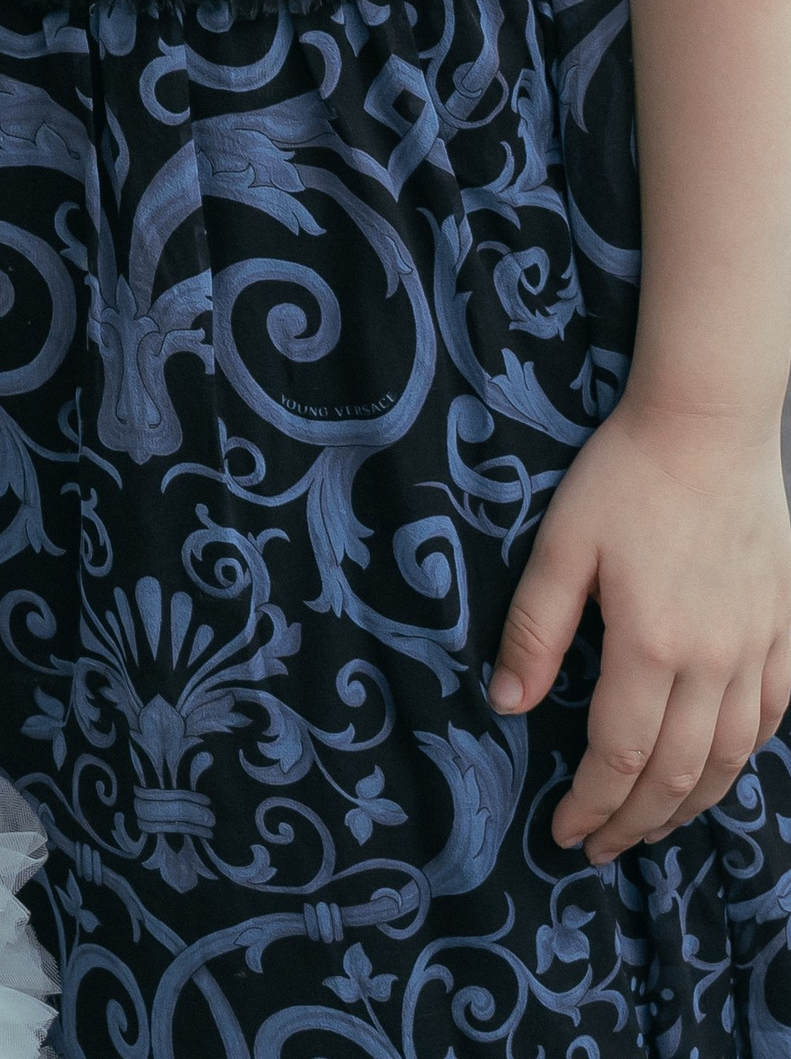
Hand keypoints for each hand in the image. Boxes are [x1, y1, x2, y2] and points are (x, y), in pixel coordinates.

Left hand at [490, 395, 790, 861]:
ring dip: (689, 805)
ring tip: (651, 827)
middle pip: (675, 773)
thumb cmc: (625, 475)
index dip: (590, 805)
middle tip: (599, 846)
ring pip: (729, 758)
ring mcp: (756, 648)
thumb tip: (505, 704)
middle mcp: (711, 662)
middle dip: (633, 821)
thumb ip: (534, 629)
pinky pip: (773, 716)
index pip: (618, 757)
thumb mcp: (561, 543)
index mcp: (649, 645)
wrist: (708, 423)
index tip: (563, 832)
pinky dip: (744, 757)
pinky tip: (719, 768)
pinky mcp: (784, 629)